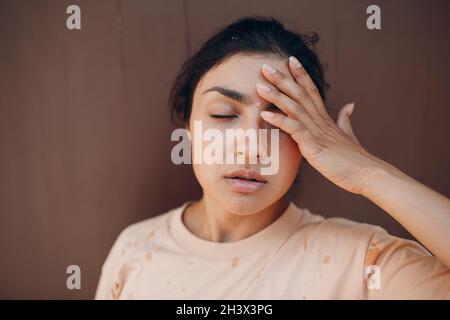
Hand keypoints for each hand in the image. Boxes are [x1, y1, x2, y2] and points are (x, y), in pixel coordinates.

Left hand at [256, 56, 382, 193]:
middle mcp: (320, 120)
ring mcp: (317, 131)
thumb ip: (344, 119)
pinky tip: (265, 115)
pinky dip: (280, 120)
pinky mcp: (313, 145)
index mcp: (325, 118)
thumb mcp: (347, 134)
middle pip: (299, 93)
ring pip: (294, 108)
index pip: (311, 90)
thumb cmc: (354, 159)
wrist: (365, 174)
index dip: (301, 74)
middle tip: (265, 66)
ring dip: (276, 96)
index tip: (291, 59)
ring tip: (259, 86)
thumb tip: (349, 105)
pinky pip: (294, 129)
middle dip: (282, 79)